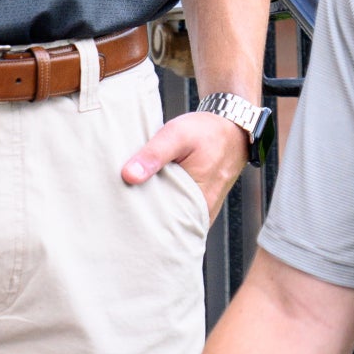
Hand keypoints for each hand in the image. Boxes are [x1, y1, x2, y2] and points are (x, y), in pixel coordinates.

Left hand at [122, 109, 248, 218]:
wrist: (233, 128)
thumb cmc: (207, 132)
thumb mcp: (177, 135)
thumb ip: (154, 155)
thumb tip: (129, 175)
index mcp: (198, 202)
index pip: (163, 226)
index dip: (140, 222)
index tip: (121, 213)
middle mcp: (202, 212)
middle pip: (166, 225)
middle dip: (145, 219)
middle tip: (122, 209)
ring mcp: (202, 210)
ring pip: (172, 218)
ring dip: (155, 211)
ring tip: (133, 201)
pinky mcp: (199, 203)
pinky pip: (179, 211)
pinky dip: (164, 204)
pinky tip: (150, 194)